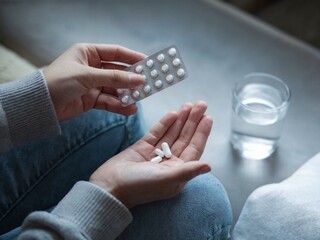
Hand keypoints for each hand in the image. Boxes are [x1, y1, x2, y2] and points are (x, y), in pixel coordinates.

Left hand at [44, 43, 145, 120]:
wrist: (40, 105)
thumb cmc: (58, 82)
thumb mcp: (87, 76)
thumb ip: (114, 78)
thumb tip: (139, 79)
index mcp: (88, 53)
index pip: (116, 53)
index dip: (133, 57)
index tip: (149, 63)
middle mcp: (92, 67)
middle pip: (118, 71)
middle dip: (132, 78)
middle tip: (149, 83)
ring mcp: (93, 84)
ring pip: (116, 88)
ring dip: (127, 94)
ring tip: (140, 99)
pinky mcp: (92, 99)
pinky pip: (110, 101)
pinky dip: (120, 106)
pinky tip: (130, 109)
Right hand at [90, 101, 212, 207]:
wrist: (109, 187)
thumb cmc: (138, 187)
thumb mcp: (166, 179)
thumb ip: (187, 171)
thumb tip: (209, 166)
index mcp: (177, 172)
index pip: (193, 149)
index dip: (201, 133)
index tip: (208, 117)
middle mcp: (169, 163)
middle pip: (184, 138)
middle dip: (193, 121)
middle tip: (201, 104)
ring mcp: (155, 154)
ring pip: (171, 133)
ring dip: (180, 120)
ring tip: (188, 105)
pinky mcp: (142, 148)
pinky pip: (156, 133)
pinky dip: (164, 123)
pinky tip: (172, 113)